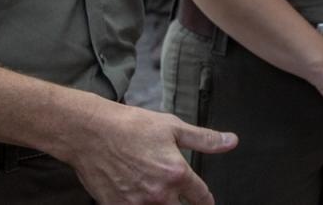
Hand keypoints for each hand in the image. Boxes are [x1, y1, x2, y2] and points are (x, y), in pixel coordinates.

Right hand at [62, 98, 235, 204]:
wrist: (90, 133)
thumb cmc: (131, 126)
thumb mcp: (172, 127)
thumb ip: (205, 139)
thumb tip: (231, 141)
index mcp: (176, 174)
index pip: (201, 198)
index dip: (207, 201)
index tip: (206, 202)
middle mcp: (158, 194)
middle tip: (182, 199)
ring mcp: (136, 204)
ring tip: (160, 197)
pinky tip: (139, 197)